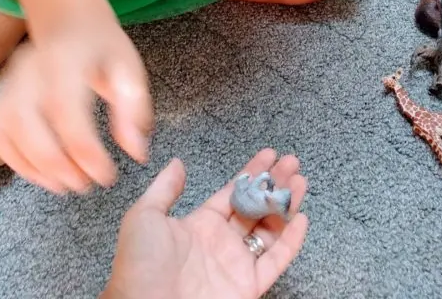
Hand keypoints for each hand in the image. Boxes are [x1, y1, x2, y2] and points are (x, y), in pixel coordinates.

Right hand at [0, 16, 152, 194]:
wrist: (68, 20)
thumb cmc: (101, 48)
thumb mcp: (129, 69)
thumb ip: (134, 110)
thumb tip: (137, 153)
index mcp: (66, 58)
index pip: (66, 109)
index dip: (85, 150)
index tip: (107, 175)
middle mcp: (29, 68)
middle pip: (27, 123)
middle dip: (56, 164)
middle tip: (85, 184)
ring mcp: (6, 81)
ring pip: (3, 131)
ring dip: (34, 167)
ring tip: (66, 184)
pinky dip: (15, 160)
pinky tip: (43, 172)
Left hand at [102, 149, 307, 298]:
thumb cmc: (140, 266)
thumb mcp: (144, 217)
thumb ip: (165, 189)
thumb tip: (178, 163)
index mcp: (200, 225)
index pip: (233, 193)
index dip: (252, 173)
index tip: (270, 155)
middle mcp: (222, 243)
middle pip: (256, 207)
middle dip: (274, 183)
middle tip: (292, 162)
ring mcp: (236, 264)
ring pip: (270, 230)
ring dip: (286, 205)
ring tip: (301, 181)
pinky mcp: (248, 286)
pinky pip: (275, 261)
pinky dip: (291, 242)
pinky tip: (301, 219)